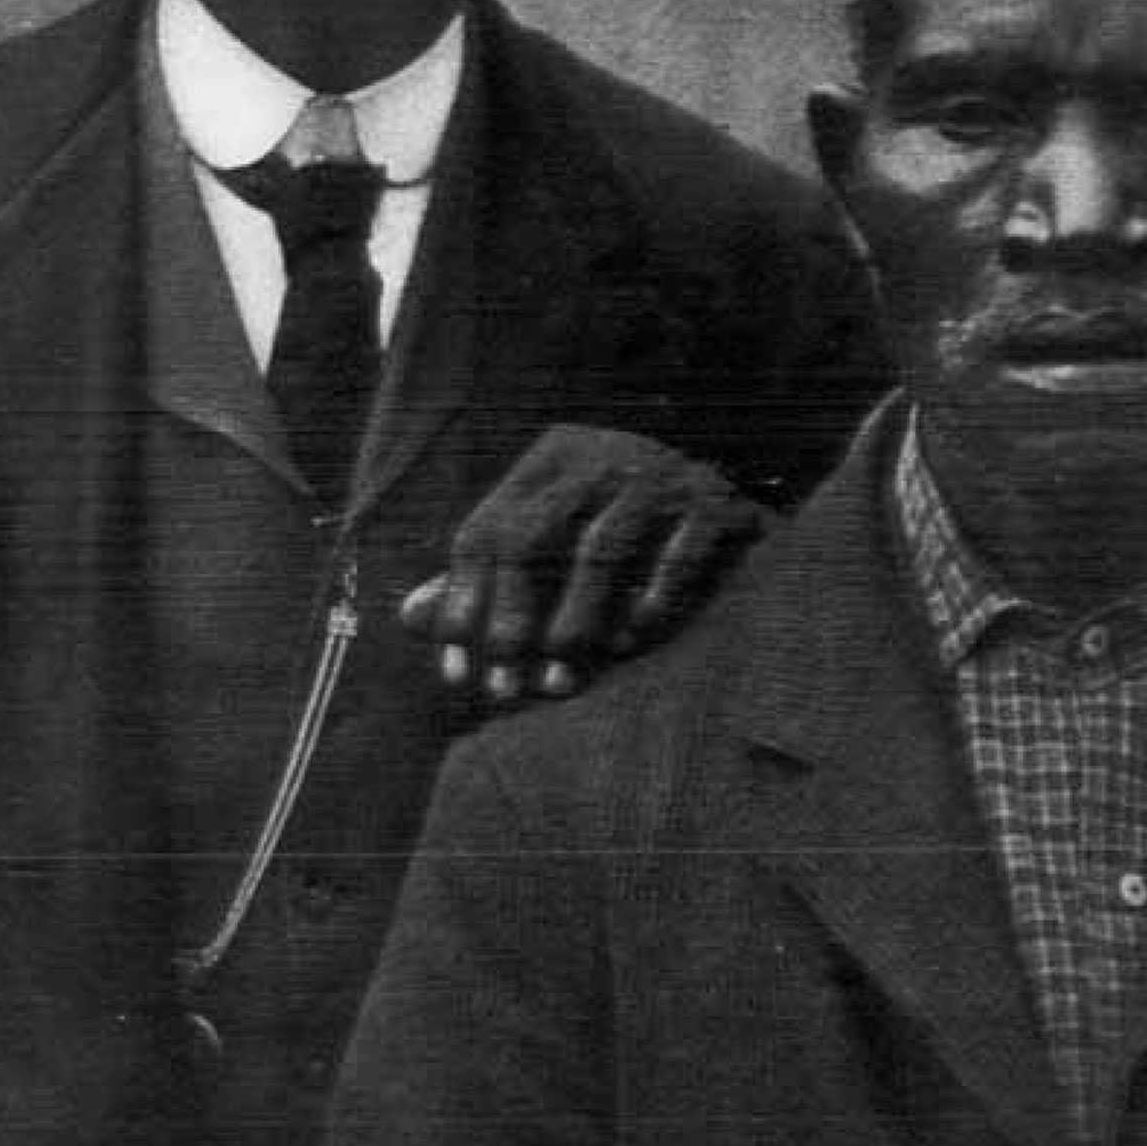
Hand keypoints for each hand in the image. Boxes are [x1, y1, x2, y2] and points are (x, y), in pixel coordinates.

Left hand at [401, 425, 766, 703]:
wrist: (737, 473)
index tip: (459, 675)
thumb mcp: (555, 531)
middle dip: (512, 621)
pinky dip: (651, 598)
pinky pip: (677, 550)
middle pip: (531, 536)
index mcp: (550, 461)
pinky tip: (632, 641)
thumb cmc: (631, 523)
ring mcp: (661, 472)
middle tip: (507, 689)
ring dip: (574, 620)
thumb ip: (486, 576)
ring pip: (600, 548)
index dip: (463, 604)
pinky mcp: (715, 498)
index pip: (485, 531)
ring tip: (561, 678)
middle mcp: (599, 456)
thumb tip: (408, 616)